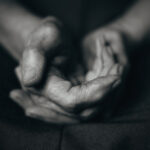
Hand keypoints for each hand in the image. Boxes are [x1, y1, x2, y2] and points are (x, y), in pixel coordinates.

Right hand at [10, 22, 128, 123]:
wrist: (51, 39)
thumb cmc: (45, 37)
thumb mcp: (39, 40)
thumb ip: (33, 58)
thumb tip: (31, 81)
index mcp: (44, 89)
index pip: (73, 103)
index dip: (95, 95)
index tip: (115, 79)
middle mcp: (54, 99)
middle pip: (87, 108)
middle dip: (108, 91)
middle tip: (119, 70)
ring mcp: (67, 97)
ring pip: (94, 104)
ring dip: (109, 86)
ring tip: (115, 64)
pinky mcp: (77, 92)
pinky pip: (95, 95)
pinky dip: (106, 82)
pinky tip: (110, 66)